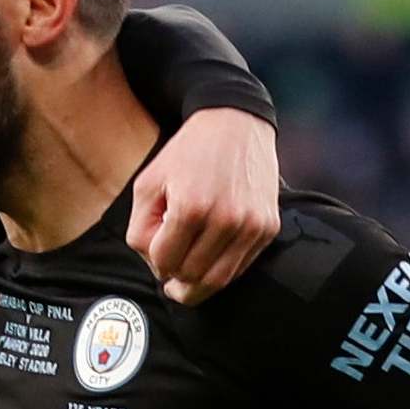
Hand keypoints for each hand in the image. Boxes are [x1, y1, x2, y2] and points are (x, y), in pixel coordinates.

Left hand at [127, 110, 279, 303]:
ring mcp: (251, 226)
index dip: (154, 264)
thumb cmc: (189, 152)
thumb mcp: (148, 182)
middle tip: (170, 270)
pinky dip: (221, 271)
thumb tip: (155, 266)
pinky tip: (210, 257)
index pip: (164, 262)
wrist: (236, 124)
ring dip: (197, 285)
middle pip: (191, 277)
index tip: (156, 255)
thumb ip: (141, 228)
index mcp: (191, 206)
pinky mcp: (268, 228)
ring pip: (218, 281)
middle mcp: (226, 220)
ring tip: (185, 277)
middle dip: (174, 277)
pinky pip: (241, 268)